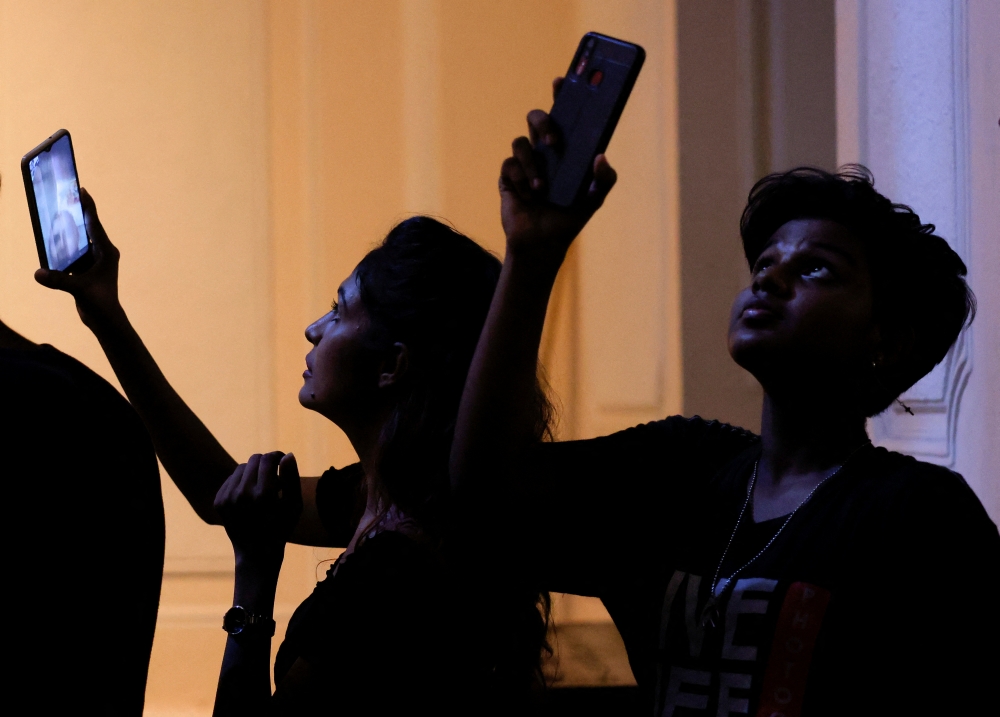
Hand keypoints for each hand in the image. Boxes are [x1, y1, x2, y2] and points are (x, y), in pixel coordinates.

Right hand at [34, 189, 122, 328]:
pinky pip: (72, 252)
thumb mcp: (79, 289)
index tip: (82, 189)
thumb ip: (59, 280)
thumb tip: (38, 273)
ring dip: (67, 229)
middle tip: (63, 196)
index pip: (95, 224)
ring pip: (79, 240)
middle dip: (75, 213)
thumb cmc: (99, 303)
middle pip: (87, 227)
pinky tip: (50, 239)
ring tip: (53, 214)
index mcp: (106, 252)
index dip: (88, 206)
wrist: (104, 319)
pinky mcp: (86, 268)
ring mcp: (94, 260)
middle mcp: (102, 253)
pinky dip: (62, 246)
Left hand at [214, 452, 302, 572]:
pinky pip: (231, 479)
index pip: (268, 458)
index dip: (277, 456)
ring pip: (242, 468)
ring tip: (261, 488)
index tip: (282, 462)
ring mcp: (228, 498)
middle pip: (254, 459)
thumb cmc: (282, 527)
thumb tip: (287, 455)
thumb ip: (292, 478)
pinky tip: (249, 497)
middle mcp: (243, 494)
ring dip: (253, 472)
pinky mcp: (219, 501)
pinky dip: (241, 482)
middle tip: (273, 477)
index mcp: (264, 495)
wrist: (256, 554)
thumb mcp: (294, 505)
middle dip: (265, 464)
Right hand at [500, 77, 617, 262]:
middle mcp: (544, 150)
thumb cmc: (569, 219)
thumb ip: (604, 179)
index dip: (561, 94)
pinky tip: (528, 196)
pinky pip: (510, 166)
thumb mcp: (594, 200)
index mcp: (566, 149)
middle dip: (543, 123)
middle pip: (536, 118)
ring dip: (533, 164)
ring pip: (520, 142)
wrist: (542, 243)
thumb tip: (601, 156)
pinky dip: (521, 180)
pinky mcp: (508, 176)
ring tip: (542, 188)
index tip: (562, 80)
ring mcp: (525, 162)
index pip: (563, 114)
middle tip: (554, 142)